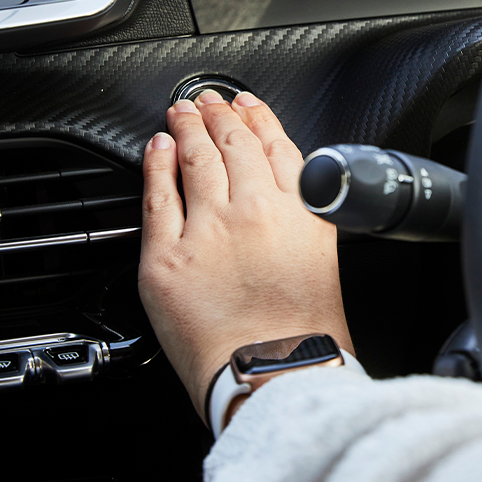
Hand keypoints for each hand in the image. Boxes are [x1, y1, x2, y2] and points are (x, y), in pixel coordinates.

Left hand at [139, 91, 352, 420]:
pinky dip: (155, 165)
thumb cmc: (305, 342)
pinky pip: (156, 196)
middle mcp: (255, 211)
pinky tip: (155, 148)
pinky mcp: (167, 257)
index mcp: (301, 212)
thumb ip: (305, 224)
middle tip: (208, 100)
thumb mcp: (326, 264)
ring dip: (187, 127)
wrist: (275, 380)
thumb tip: (284, 203)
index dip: (258, 118)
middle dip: (219, 115)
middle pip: (233, 144)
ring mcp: (208, 230)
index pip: (277, 147)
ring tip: (181, 112)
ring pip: (195, 159)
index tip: (247, 105)